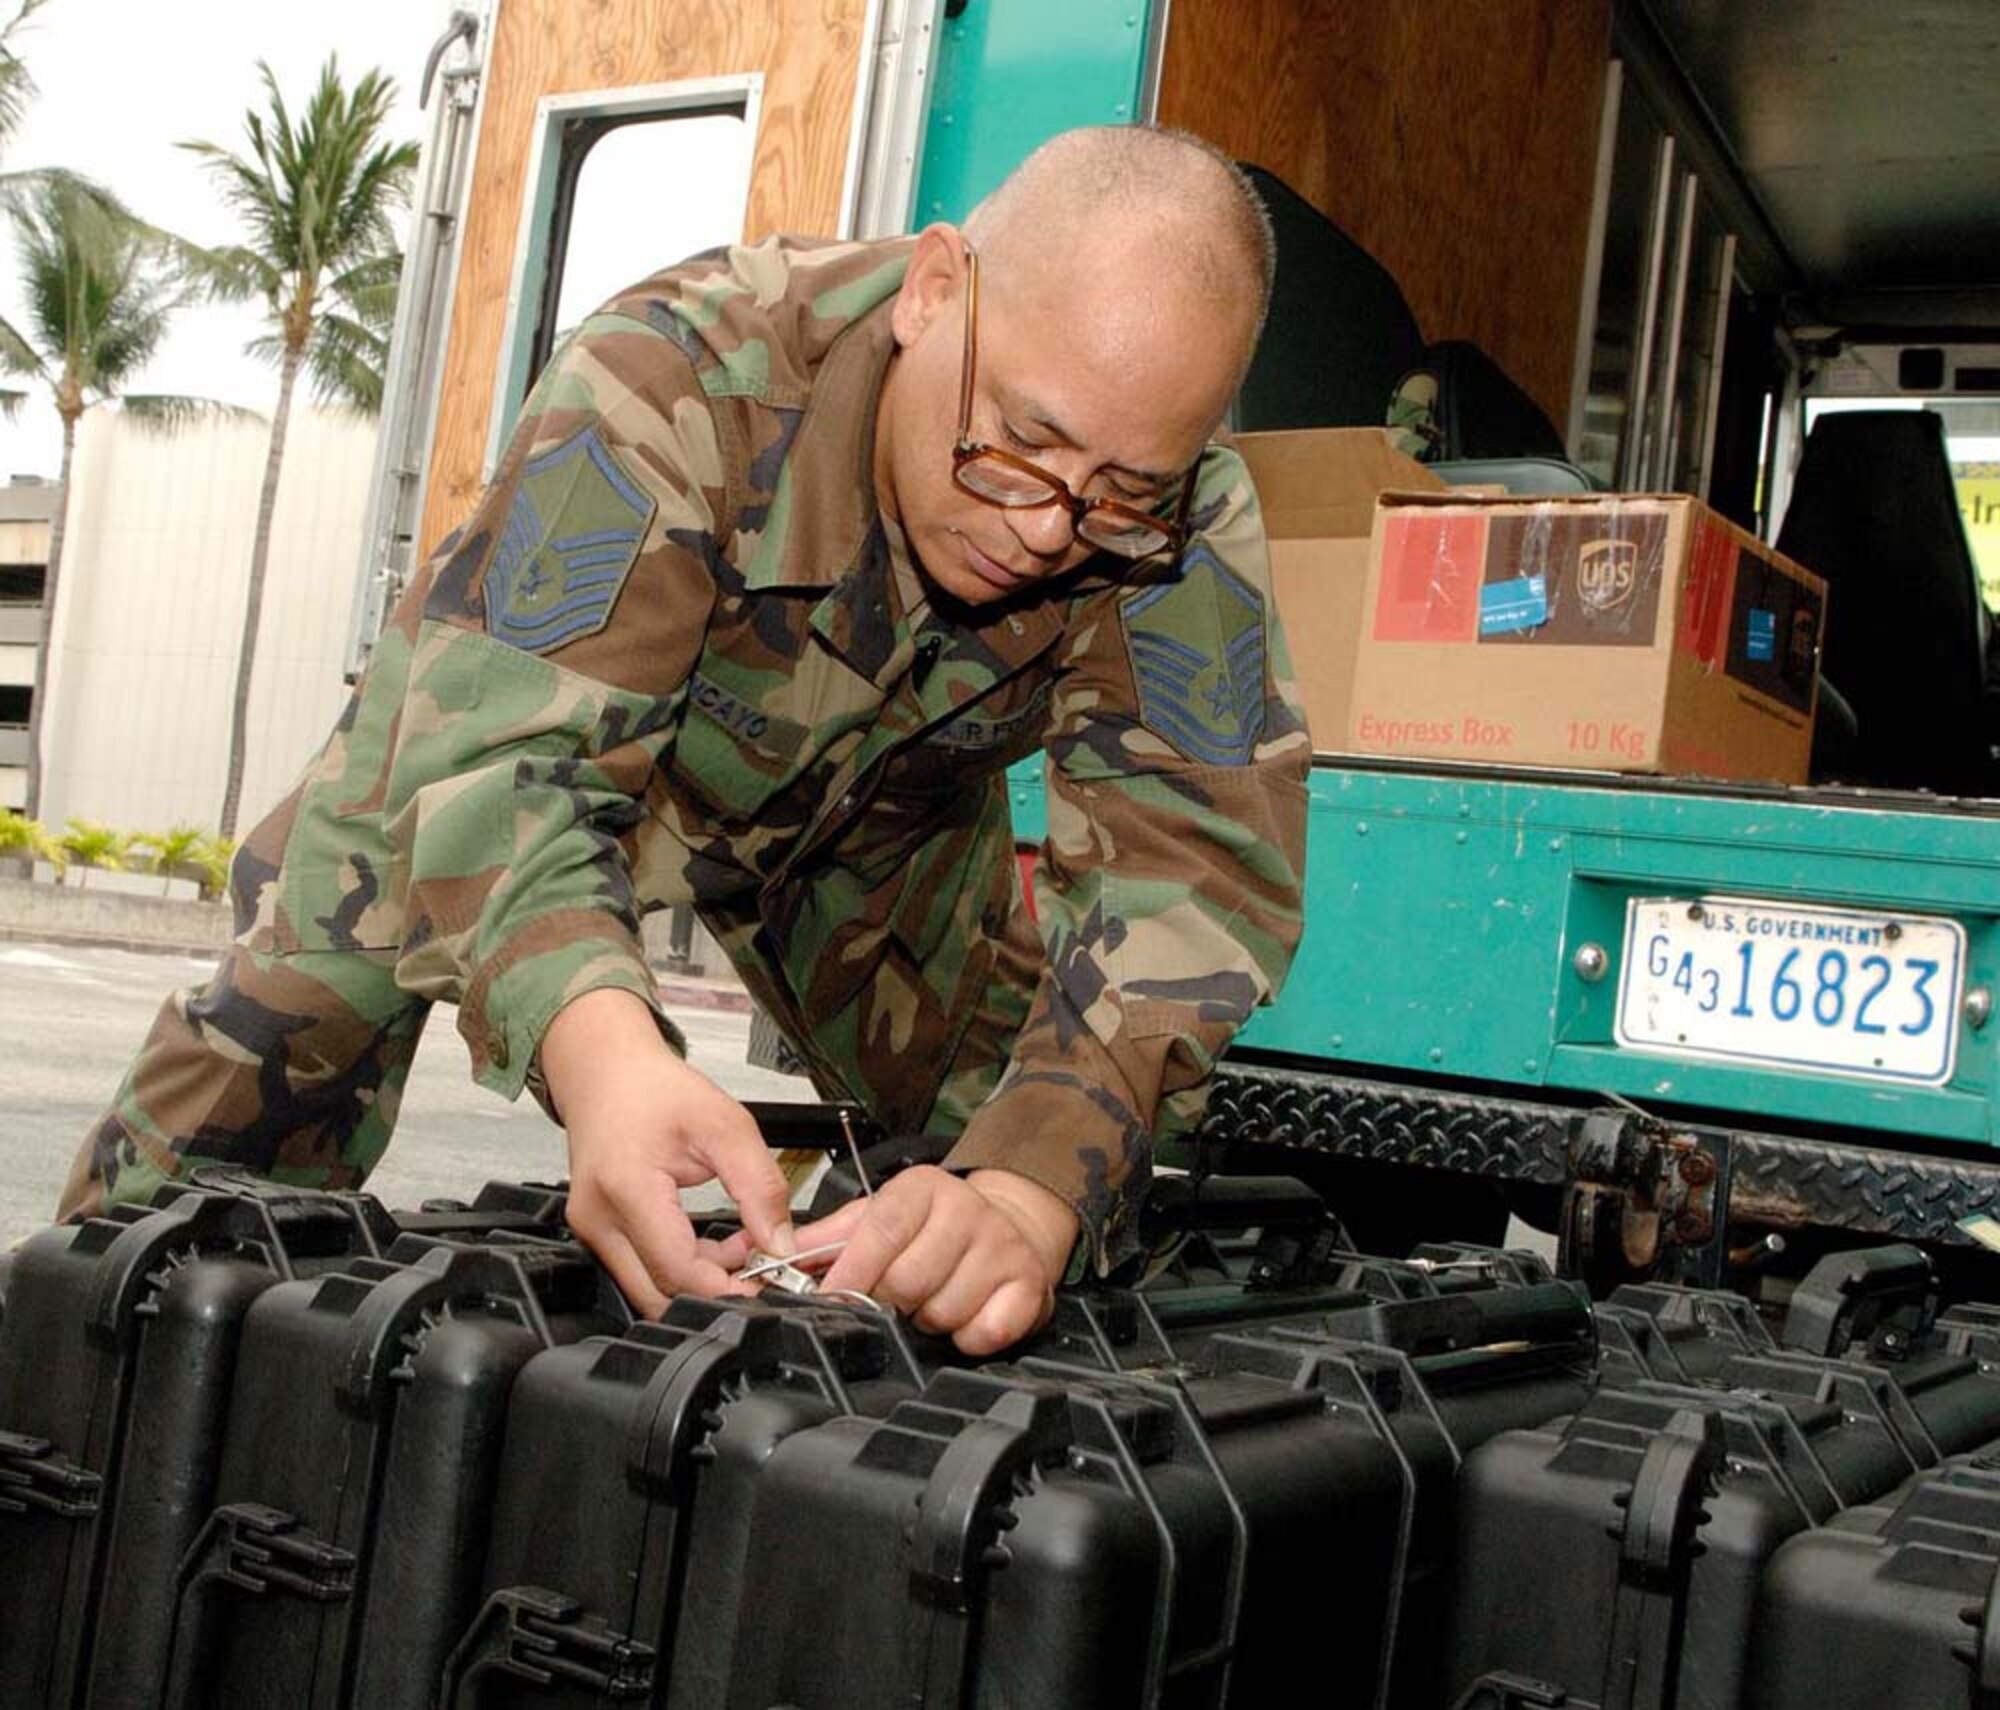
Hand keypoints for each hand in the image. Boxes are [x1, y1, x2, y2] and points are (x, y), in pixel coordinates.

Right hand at [542, 988, 794, 1315]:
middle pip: (658, 1293)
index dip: (726, 1288)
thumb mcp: (725, 1125)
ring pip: (649, 1287)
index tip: (766, 1285)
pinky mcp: (596, 1233)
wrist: (607, 1071)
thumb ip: (759, 1186)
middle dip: (714, 1290)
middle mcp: (598, 1219)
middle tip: (758, 1268)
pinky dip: (682, 1266)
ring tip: (741, 1244)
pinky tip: (714, 1241)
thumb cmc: (655, 1089)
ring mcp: (591, 1230)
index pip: (677, 1269)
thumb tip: (781, 1242)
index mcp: (626, 1188)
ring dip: (699, 1279)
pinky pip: (642, 1269)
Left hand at [795, 1166, 1078, 1355]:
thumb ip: (826, 1238)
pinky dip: (968, 1336)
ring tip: (930, 1302)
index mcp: (923, 1189)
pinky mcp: (1030, 1283)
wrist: (1009, 1223)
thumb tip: (769, 1254)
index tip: (833, 1298)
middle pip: (909, 1279)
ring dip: (929, 1320)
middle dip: (892, 1302)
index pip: (881, 1230)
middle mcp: (967, 1209)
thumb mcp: (878, 1218)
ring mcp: (1002, 1246)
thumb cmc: (934, 1228)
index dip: (853, 1271)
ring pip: (944, 1310)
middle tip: (894, 1299)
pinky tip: (964, 1317)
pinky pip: (986, 1331)